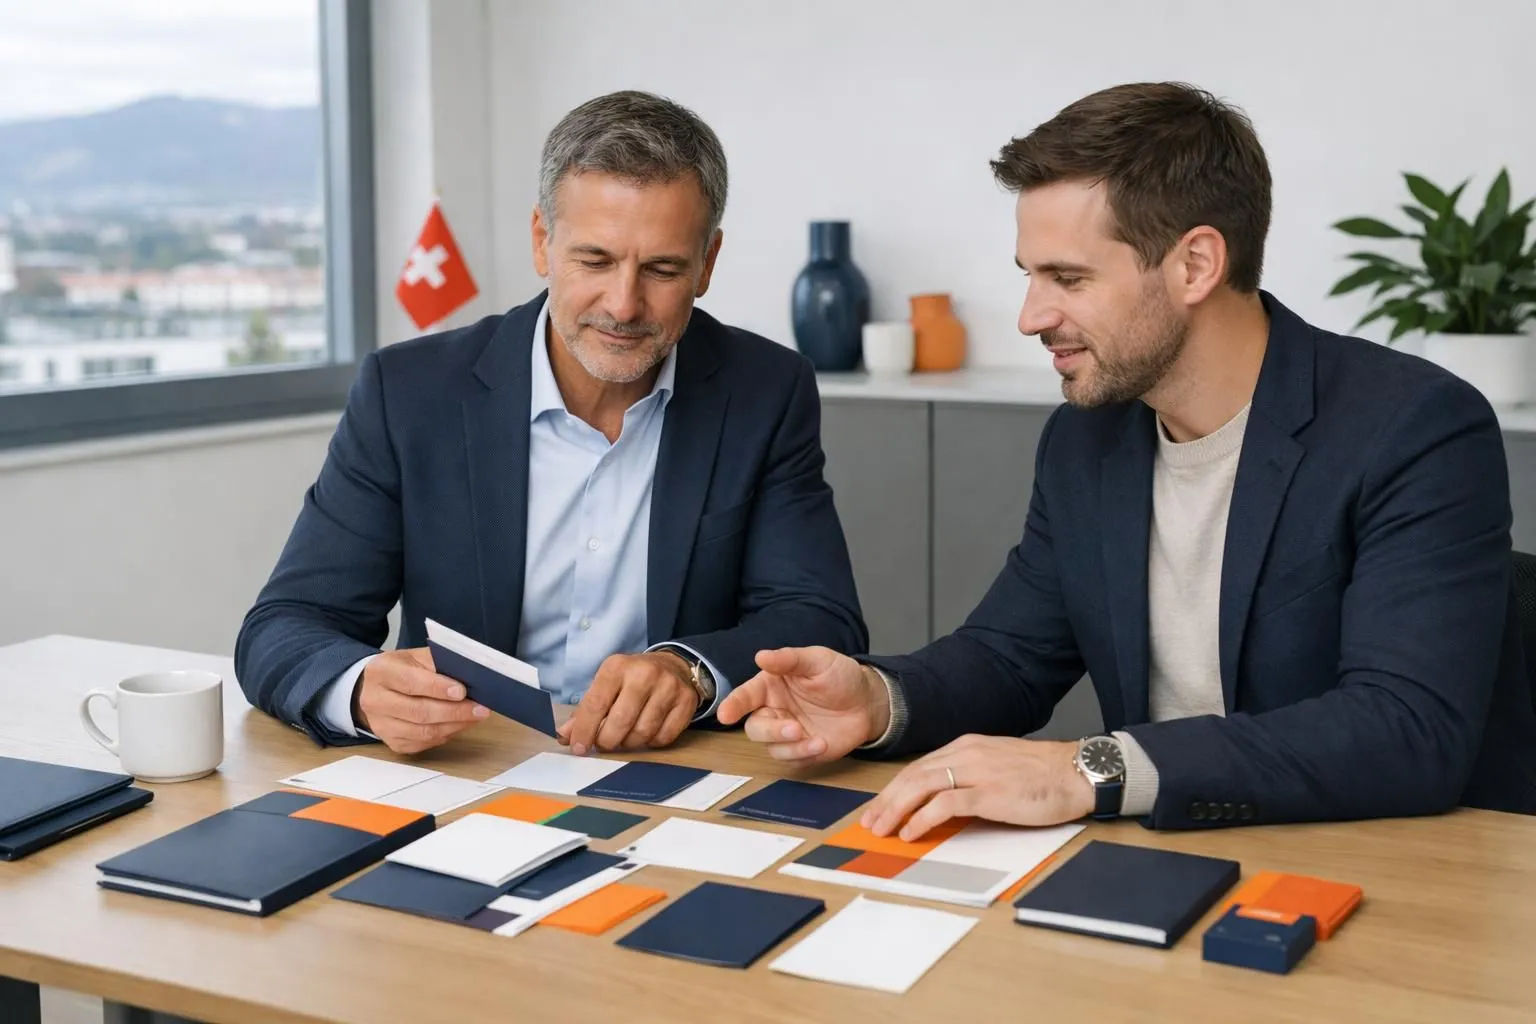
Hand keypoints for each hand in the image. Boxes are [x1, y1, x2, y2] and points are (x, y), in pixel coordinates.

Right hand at [355, 647, 488, 753]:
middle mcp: (375, 700)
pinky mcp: (391, 742)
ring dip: (453, 725)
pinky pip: (422, 743)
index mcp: (381, 672)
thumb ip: (438, 664)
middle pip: (418, 711)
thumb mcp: (416, 657)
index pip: (411, 682)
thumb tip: (470, 676)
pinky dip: (445, 735)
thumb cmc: (402, 670)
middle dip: (454, 711)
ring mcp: (381, 725)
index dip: (438, 688)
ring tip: (474, 717)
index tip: (462, 692)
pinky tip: (458, 725)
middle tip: (479, 709)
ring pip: (422, 731)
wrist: (374, 689)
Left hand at [558, 652, 698, 753]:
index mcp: (617, 667)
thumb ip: (585, 711)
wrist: (673, 665)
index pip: (595, 704)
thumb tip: (565, 737)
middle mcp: (644, 673)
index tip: (579, 748)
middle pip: (620, 722)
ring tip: (627, 735)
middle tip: (605, 743)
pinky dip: (652, 742)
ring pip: (642, 732)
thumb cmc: (632, 679)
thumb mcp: (606, 685)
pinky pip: (663, 737)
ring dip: (630, 743)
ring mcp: (668, 686)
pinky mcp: (686, 701)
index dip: (584, 731)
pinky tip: (648, 732)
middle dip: (607, 741)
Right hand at [716, 647, 890, 763]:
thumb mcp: (817, 660)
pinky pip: (792, 760)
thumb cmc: (839, 676)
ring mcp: (786, 734)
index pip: (745, 696)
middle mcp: (773, 711)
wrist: (867, 701)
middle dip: (771, 732)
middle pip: (755, 728)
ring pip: (772, 748)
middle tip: (794, 728)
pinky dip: (804, 755)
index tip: (725, 715)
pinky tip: (822, 744)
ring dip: (791, 747)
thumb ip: (789, 659)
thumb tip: (760, 656)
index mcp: (770, 687)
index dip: (733, 705)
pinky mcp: (801, 752)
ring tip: (817, 740)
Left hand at [860, 735, 1093, 840]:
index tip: (879, 807)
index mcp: (967, 746)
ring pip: (922, 786)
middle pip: (913, 775)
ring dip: (897, 809)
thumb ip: (970, 776)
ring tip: (883, 829)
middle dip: (887, 800)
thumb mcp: (998, 766)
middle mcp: (967, 754)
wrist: (1076, 772)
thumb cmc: (1042, 774)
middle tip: (870, 822)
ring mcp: (977, 771)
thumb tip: (944, 800)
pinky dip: (923, 818)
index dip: (895, 789)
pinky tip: (912, 832)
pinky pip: (946, 804)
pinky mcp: (990, 792)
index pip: (919, 767)